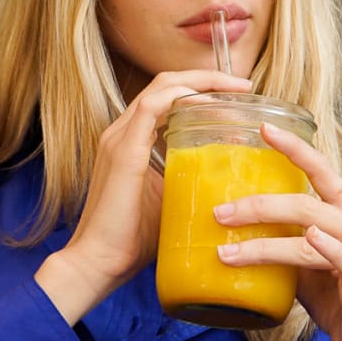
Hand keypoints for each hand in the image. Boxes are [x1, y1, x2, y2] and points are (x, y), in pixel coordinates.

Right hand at [35, 70, 251, 323]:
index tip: (238, 94)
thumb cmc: (132, 239)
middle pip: (166, 83)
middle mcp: (122, 131)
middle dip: (208, 78)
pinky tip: (206, 103)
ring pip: (161, 88)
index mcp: (132, 140)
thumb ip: (190, 179)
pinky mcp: (122, 151)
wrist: (97, 262)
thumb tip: (229, 176)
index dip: (202, 88)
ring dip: (200, 83)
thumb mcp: (171, 199)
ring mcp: (119, 138)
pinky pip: (151, 108)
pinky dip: (180, 98)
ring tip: (235, 89)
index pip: (168, 96)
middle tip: (244, 86)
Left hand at [214, 122, 341, 340]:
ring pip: (311, 229)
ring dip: (263, 240)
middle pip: (304, 202)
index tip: (263, 127)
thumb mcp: (304, 263)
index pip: (321, 170)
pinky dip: (321, 246)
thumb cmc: (335, 300)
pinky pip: (340, 257)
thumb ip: (283, 239)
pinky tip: (307, 240)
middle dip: (258, 204)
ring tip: (226, 249)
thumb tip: (229, 229)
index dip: (294, 147)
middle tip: (219, 212)